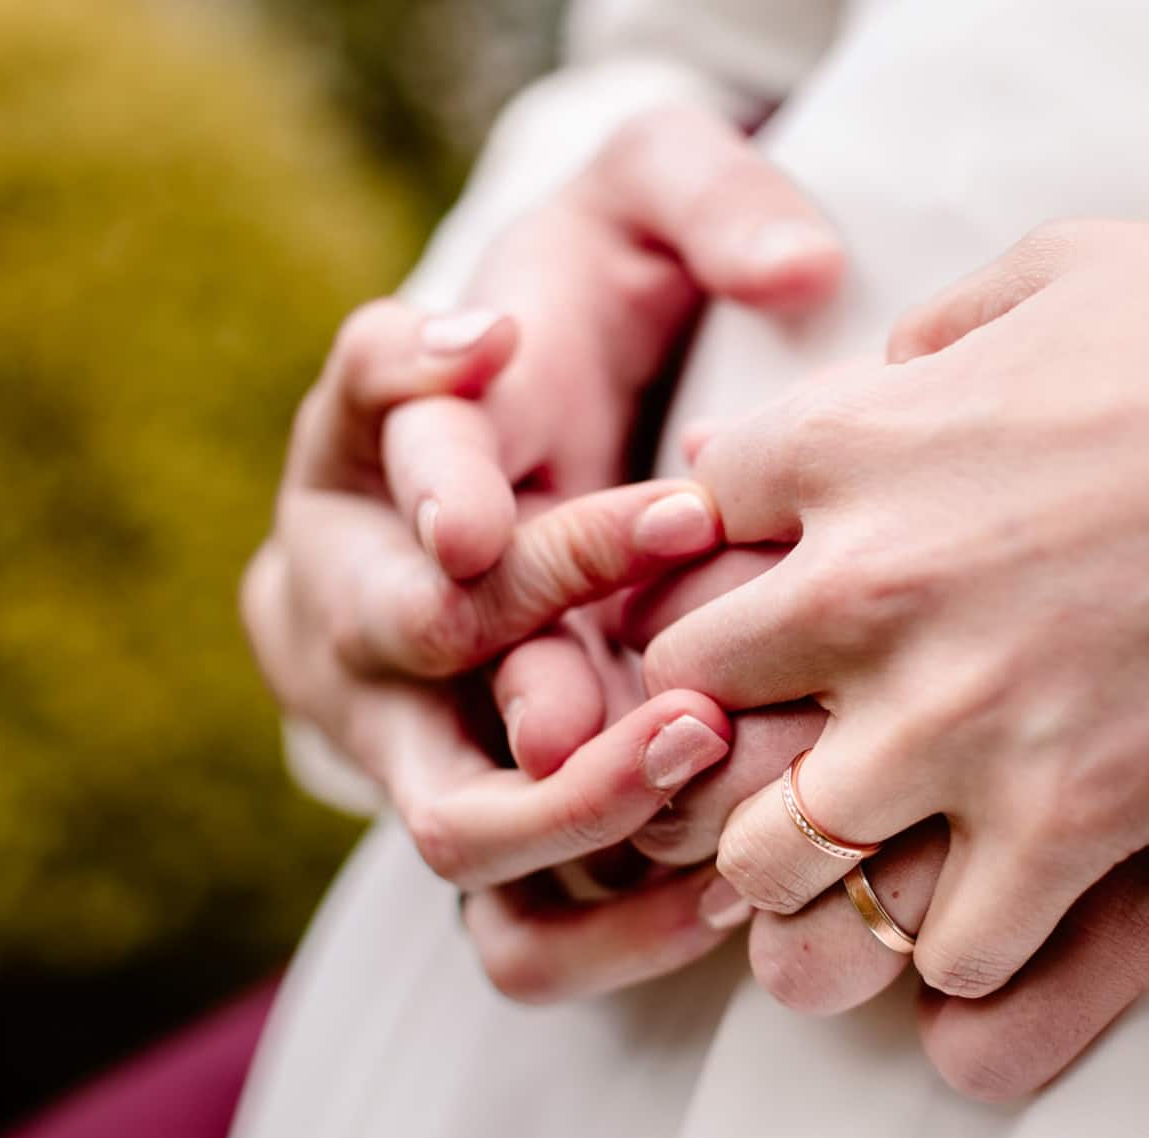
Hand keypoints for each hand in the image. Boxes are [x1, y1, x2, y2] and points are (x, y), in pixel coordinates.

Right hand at [242, 105, 842, 1000]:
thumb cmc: (582, 302)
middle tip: (703, 698)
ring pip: (452, 828)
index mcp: (354, 447)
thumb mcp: (635, 203)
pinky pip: (508, 927)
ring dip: (582, 821)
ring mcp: (398, 727)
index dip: (503, 488)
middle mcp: (347, 601)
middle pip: (410, 667)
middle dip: (553, 675)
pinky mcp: (468, 815)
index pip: (403, 460)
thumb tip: (802, 268)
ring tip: (724, 787)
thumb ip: (703, 198)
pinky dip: (608, 928)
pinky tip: (732, 895)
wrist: (507, 447)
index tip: (673, 508)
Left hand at [647, 219, 1148, 997]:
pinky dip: (966, 950)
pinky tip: (1008, 906)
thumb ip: (934, 335)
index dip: (724, 570)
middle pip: (684, 702)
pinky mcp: (1070, 826)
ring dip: (801, 872)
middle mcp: (866, 593)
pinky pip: (948, 956)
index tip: (783, 596)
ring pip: (766, 862)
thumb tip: (882, 375)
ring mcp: (958, 722)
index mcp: (848, 452)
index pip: (683, 536)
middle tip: (791, 746)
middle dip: (721, 729)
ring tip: (863, 861)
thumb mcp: (1059, 272)